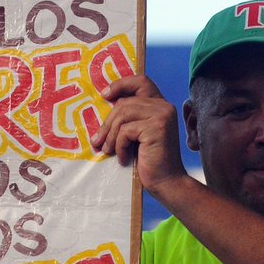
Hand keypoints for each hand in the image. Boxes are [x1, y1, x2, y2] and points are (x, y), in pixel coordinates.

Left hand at [90, 75, 186, 190]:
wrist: (166, 182)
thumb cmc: (148, 160)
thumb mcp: (137, 133)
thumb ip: (129, 117)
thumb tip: (103, 103)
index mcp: (160, 104)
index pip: (141, 81)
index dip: (121, 84)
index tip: (104, 95)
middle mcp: (164, 106)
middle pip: (125, 102)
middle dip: (107, 123)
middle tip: (97, 140)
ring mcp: (162, 115)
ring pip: (123, 115)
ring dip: (110, 135)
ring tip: (108, 150)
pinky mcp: (157, 127)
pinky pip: (126, 131)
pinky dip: (119, 145)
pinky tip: (122, 158)